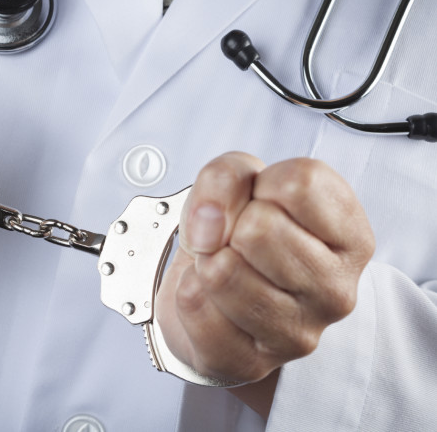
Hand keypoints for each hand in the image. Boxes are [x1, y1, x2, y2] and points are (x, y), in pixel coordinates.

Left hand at [156, 153, 373, 413]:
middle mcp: (336, 290)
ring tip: (223, 266)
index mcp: (350, 237)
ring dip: (206, 259)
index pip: (300, 184)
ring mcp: (298, 333)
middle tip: (235, 240)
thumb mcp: (237, 180)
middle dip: (229, 225)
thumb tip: (209, 224)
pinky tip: (209, 297)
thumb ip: (226, 176)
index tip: (259, 202)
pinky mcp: (250, 362)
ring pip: (223, 270)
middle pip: (260, 228)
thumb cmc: (238, 228)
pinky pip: (194, 303)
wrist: (212, 288)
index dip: (260, 183)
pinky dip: (187, 289)